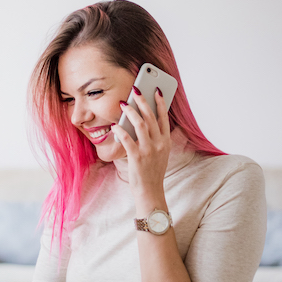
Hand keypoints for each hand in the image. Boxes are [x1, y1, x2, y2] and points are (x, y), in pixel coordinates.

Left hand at [111, 86, 171, 213]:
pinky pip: (127, 138)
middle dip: (143, 101)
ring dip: (131, 112)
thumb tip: (145, 120)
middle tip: (135, 90)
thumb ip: (156, 138)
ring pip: (140, 124)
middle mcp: (159, 144)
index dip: (161, 102)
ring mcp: (148, 150)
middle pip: (151, 117)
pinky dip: (120, 129)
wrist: (150, 190)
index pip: (164, 117)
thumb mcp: (161, 153)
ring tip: (123, 103)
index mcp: (166, 141)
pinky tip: (115, 124)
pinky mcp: (137, 156)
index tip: (156, 90)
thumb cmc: (152, 171)